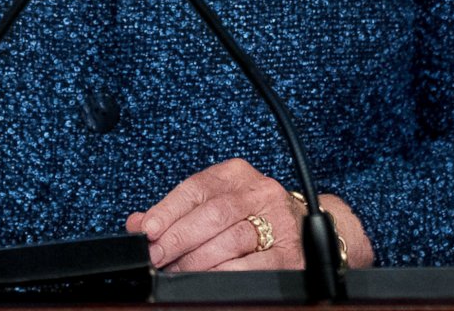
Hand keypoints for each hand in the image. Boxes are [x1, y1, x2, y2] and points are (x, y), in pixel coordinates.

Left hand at [127, 159, 372, 272]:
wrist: (316, 230)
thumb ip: (178, 212)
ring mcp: (279, 222)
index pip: (197, 188)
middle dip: (178, 238)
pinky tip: (206, 279)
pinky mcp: (290, 254)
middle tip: (157, 257)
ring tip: (177, 271)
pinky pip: (250, 265)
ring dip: (197, 260)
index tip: (146, 229)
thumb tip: (136, 224)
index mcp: (238, 175)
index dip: (168, 209)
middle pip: (212, 214)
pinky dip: (223, 274)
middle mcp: (262, 191)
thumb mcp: (218, 204)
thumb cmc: (256, 218)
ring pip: (230, 239)